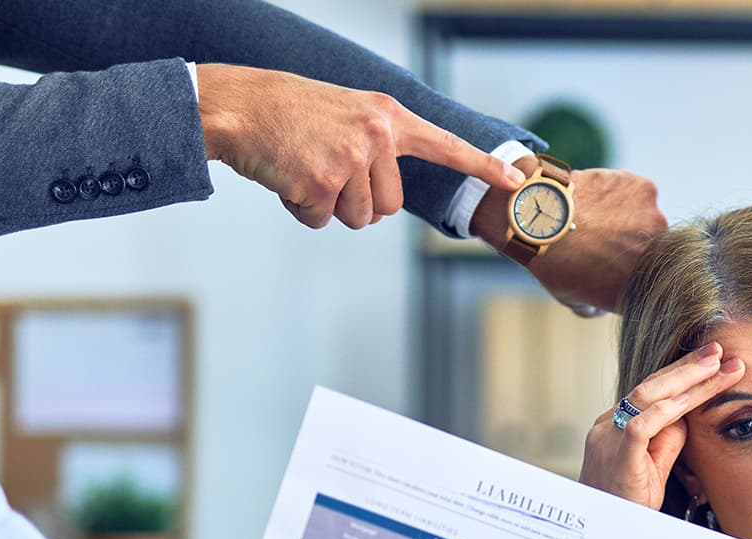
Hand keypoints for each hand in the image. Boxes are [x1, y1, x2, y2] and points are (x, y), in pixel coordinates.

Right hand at [197, 63, 524, 230]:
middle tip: (323, 166)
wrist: (238, 105)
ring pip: (358, 219)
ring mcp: (351, 159)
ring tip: (302, 167)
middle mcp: (376, 136)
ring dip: (327, 205)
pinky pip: (319, 220)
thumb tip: (391, 194)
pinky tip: (285, 176)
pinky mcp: (322, 182)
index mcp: (387, 117)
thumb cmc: (288, 112)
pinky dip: (299, 208)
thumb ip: (378, 144)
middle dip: (357, 200)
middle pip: (389, 207)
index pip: (444, 145)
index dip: (480, 165)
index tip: (514, 180)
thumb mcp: (347, 114)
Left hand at [475, 164, 666, 312]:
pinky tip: (599, 196)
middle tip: (604, 236)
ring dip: (632, 217)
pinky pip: (639, 192)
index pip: (647, 281)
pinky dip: (623, 193)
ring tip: (599, 214)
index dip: (630, 271)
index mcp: (643, 287)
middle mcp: (658, 255)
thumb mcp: (574, 298)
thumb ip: (596, 308)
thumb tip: (601, 308)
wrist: (543, 218)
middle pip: (653, 248)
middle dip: (634, 244)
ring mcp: (655, 220)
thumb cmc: (555, 261)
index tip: (613, 264)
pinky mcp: (646, 190)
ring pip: (648, 218)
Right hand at [579, 343, 744, 507]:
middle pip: (651, 386)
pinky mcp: (617, 457)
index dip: (682, 374)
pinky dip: (666, 410)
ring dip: (685, 378)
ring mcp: (609, 439)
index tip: (713, 362)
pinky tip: (689, 398)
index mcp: (615, 426)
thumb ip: (667, 440)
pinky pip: (640, 426)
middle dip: (688, 366)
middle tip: (719, 350)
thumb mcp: (653, 468)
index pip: (652, 392)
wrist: (603, 536)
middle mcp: (608, 426)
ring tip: (715, 364)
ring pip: (647, 398)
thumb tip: (686, 413)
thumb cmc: (627, 505)